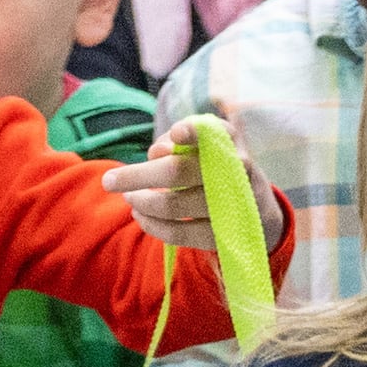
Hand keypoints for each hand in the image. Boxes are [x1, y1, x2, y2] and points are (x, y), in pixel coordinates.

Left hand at [108, 130, 284, 251]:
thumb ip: (181, 137)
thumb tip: (157, 152)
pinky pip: (178, 233)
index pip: (212, 133)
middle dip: (136, 176)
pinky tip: (140, 216)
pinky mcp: (224, 234)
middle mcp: (235, 174)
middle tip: (108, 181)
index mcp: (229, 145)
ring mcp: (232, 207)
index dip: (193, 132)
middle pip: (177, 172)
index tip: (176, 135)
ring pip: (173, 205)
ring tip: (129, 198)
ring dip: (142, 202)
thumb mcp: (209, 142)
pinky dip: (152, 225)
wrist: (257, 208)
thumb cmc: (219, 166)